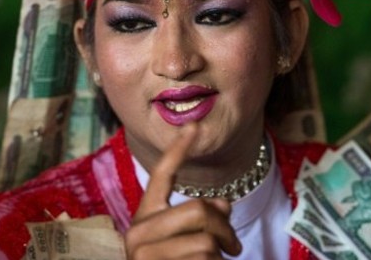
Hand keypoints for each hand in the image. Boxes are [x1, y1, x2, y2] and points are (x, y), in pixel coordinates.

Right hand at [125, 123, 241, 258]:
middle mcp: (137, 232)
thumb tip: (223, 204)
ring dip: (220, 255)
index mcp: (145, 217)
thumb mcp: (186, 241)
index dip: (179, 150)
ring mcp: (142, 252)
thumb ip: (201, 218)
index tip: (194, 124)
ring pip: (206, 241)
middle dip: (224, 229)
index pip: (162, 175)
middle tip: (233, 247)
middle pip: (198, 210)